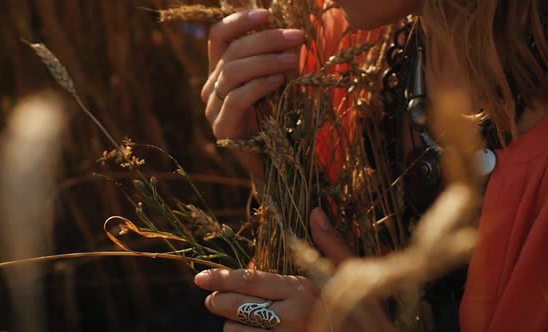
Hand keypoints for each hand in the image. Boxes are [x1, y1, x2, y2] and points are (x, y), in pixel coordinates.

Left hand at [194, 208, 352, 330]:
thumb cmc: (365, 314)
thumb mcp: (351, 275)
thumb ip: (330, 244)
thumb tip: (316, 211)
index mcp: (303, 289)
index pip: (250, 281)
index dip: (221, 279)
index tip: (200, 278)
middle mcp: (290, 317)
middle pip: (234, 307)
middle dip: (218, 302)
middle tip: (213, 300)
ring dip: (234, 326)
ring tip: (243, 320)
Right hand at [201, 9, 304, 177]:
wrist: (279, 163)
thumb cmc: (280, 119)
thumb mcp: (277, 81)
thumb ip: (274, 58)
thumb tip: (288, 27)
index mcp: (221, 71)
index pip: (218, 36)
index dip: (239, 21)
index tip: (267, 14)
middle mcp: (211, 87)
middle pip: (231, 52)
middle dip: (266, 39)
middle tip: (297, 36)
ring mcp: (213, 109)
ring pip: (232, 72)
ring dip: (266, 60)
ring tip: (293, 58)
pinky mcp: (221, 128)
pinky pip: (236, 98)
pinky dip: (259, 85)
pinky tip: (280, 80)